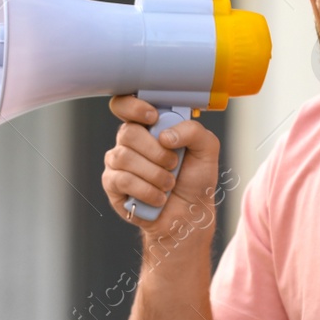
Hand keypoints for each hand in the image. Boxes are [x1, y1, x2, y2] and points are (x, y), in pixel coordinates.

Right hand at [102, 95, 220, 234]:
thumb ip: (193, 131)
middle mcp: (130, 141)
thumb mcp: (207, 149)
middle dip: (156, 152)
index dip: (133, 106)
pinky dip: (146, 191)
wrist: (190, 214)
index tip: (153, 117)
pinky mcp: (112, 184)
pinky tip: (158, 198)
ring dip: (154, 174)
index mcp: (149, 125)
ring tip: (169, 184)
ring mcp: (118, 162)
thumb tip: (164, 136)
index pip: (125, 104)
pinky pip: (122, 180)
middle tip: (173, 164)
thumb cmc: (195, 179)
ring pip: (124, 157)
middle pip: (128, 132)